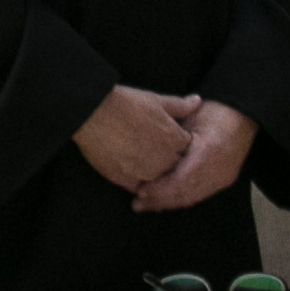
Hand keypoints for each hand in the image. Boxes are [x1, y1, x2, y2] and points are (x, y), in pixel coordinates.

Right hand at [72, 85, 196, 191]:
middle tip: (155, 154)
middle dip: (171, 164)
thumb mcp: (155, 100)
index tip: (171, 142)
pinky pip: (139, 189)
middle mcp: (165, 160)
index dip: (180, 147)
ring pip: (159, 182)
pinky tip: (130, 173)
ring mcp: (147, 173)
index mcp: (176, 140)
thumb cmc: (124, 103)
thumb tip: (197, 101)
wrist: (92, 113)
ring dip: (155, 176)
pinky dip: (138, 185)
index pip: (190, 151)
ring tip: (141, 163)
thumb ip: (180, 105)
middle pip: (176, 169)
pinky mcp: (127, 181)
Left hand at [129, 98, 258, 213]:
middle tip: (137, 204)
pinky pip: (200, 195)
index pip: (182, 179)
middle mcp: (218, 169)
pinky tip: (165, 201)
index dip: (161, 189)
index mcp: (208, 152)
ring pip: (193, 198)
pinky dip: (181, 199)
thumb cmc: (213, 112)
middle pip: (186, 193)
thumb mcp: (189, 118)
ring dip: (169, 203)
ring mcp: (223, 177)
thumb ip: (170, 137)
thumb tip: (145, 152)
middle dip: (161, 201)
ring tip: (146, 205)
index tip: (141, 191)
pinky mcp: (224, 180)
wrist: (242, 115)